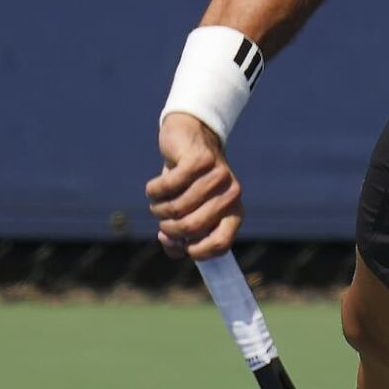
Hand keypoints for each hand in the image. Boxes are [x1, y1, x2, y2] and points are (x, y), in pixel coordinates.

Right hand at [145, 112, 243, 259]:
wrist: (189, 137)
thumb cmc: (187, 182)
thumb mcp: (185, 210)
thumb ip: (180, 235)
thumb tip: (175, 249)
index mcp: (234, 212)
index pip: (221, 244)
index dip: (196, 251)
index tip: (179, 245)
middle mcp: (232, 194)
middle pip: (193, 228)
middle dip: (169, 229)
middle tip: (161, 220)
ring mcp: (218, 176)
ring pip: (177, 208)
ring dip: (159, 208)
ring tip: (158, 201)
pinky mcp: (200, 160)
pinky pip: (168, 186)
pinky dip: (154, 190)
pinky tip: (154, 187)